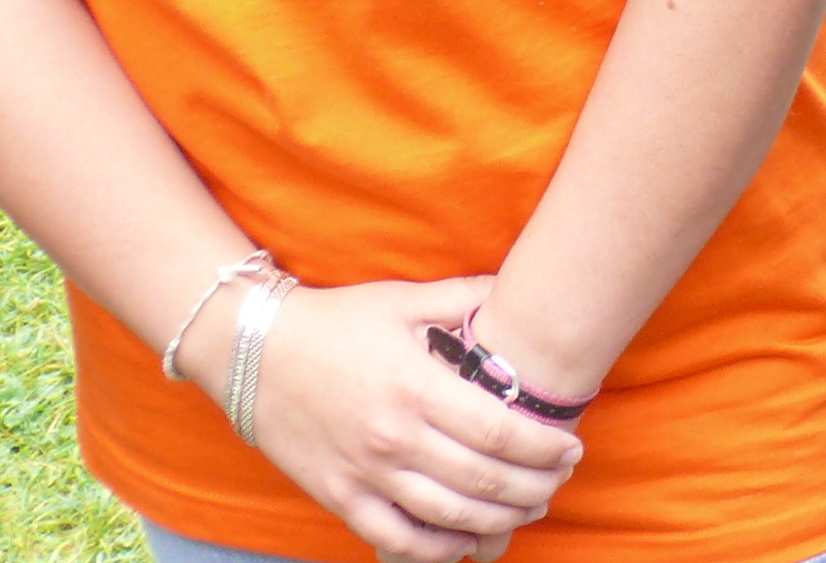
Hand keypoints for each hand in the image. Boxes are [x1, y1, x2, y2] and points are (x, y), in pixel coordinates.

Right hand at [183, 275, 578, 562]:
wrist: (254, 352)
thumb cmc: (337, 322)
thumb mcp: (404, 300)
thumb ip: (464, 298)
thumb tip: (515, 287)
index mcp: (417, 388)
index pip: (497, 431)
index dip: (542, 446)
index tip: (571, 447)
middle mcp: (394, 438)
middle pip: (481, 479)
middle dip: (533, 486)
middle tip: (561, 481)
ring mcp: (365, 474)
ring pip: (446, 516)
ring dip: (497, 519)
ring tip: (529, 509)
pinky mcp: (339, 497)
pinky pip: (394, 537)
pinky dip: (436, 548)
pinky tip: (466, 541)